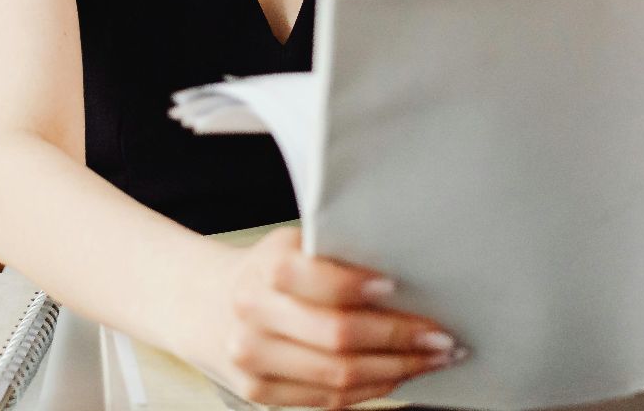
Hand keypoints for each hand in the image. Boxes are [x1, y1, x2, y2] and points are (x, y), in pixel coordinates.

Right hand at [184, 224, 467, 408]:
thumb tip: (409, 275)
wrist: (201, 305)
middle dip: (400, 340)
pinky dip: (372, 389)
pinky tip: (398, 376)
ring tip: (431, 360)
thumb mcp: (288, 246)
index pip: (320, 283)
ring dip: (397, 371)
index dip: (359, 287)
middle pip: (338, 339)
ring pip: (339, 378)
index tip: (396, 286)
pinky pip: (329, 400)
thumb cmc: (263, 272)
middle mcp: (254, 317)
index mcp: (265, 270)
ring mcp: (254, 362)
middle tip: (442, 337)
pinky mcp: (261, 394)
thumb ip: (334, 257)